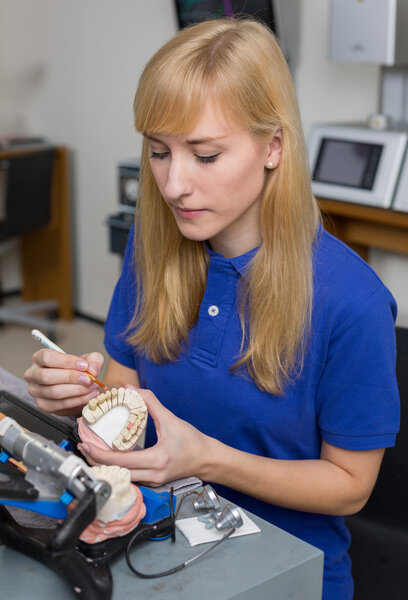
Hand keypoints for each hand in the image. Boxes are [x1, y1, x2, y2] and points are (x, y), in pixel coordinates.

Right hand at [24, 349, 104, 415]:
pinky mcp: (43, 405)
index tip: (84, 365)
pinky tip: (88, 395)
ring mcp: (36, 391)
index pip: (48, 358)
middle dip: (71, 378)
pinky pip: (60, 404)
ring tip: (91, 387)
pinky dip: (77, 400)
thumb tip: (92, 370)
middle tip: (88, 379)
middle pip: (47, 376)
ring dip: (76, 390)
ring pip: (54, 392)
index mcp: (39, 358)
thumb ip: (93, 360)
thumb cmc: (76, 369)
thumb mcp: (87, 360)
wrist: (75, 385)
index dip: (67, 361)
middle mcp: (33, 374)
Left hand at [78, 388, 210, 485]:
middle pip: (115, 473)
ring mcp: (152, 482)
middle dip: (96, 461)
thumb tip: (130, 389)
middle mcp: (152, 475)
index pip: (121, 461)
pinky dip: (116, 469)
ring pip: (121, 477)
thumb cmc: (192, 441)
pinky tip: (108, 459)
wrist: (207, 459)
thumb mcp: (170, 419)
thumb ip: (150, 402)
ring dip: (104, 466)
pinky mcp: (152, 482)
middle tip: (83, 448)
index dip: (100, 454)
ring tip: (91, 453)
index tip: (87, 445)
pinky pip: (129, 477)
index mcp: (156, 460)